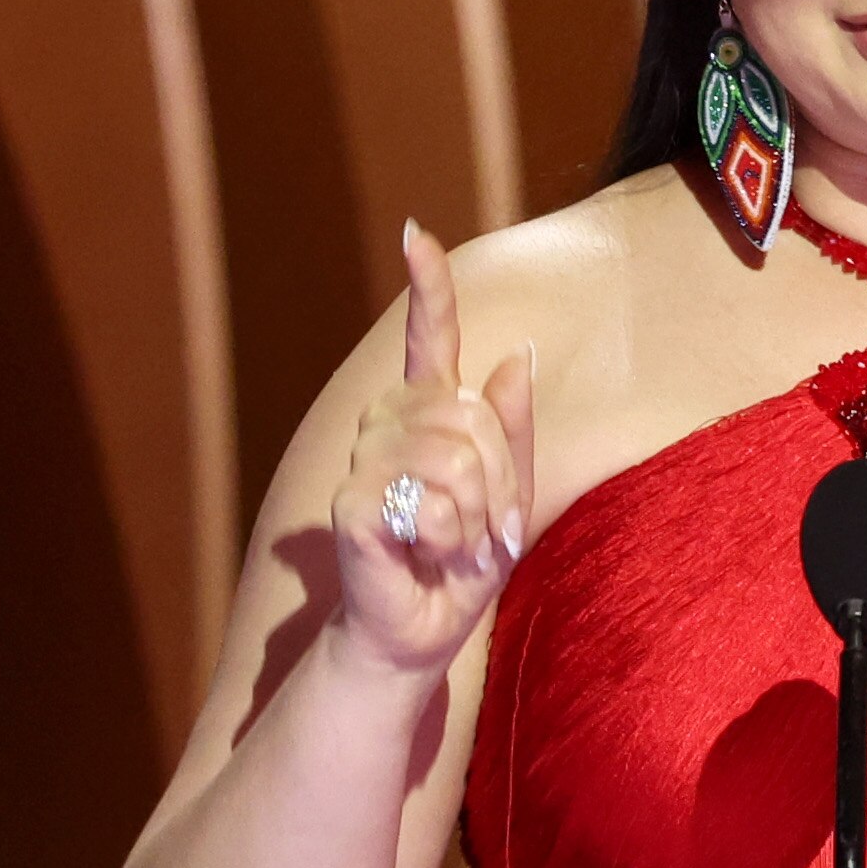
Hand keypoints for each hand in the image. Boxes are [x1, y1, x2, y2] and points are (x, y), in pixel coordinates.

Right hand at [328, 220, 537, 679]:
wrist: (418, 633)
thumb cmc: (461, 568)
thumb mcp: (510, 497)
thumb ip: (515, 430)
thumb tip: (515, 356)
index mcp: (428, 416)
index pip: (430, 339)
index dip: (426, 288)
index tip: (416, 234)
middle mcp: (388, 426)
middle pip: (468, 411)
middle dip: (498, 476)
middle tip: (486, 527)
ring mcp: (364, 460)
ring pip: (452, 452)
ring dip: (474, 511)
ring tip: (454, 544)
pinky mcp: (351, 503)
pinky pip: (424, 497)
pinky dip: (446, 535)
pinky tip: (428, 553)